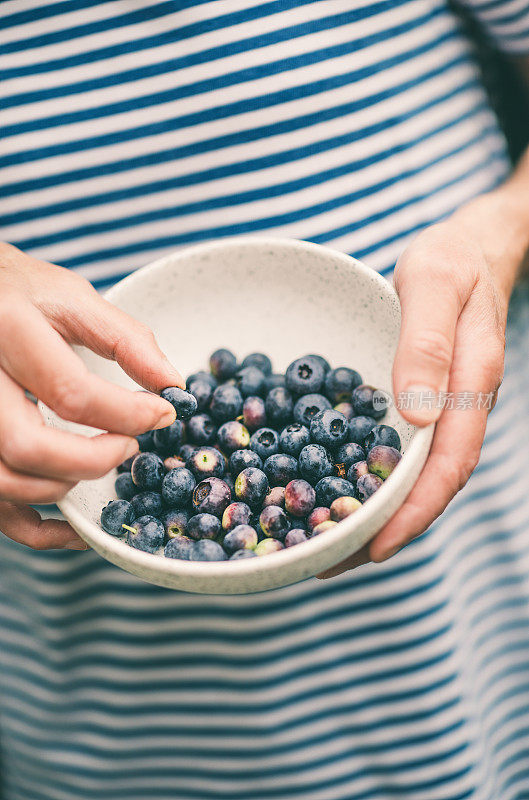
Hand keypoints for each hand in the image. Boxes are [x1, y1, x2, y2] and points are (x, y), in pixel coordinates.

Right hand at [0, 243, 183, 549]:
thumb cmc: (18, 293)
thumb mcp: (71, 297)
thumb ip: (125, 338)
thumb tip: (171, 383)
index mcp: (7, 329)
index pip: (70, 392)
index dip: (128, 414)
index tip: (163, 415)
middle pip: (26, 446)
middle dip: (92, 460)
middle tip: (129, 448)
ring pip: (4, 481)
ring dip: (62, 488)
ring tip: (98, 462)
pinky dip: (36, 528)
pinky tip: (73, 525)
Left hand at [319, 187, 525, 577]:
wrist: (470, 250)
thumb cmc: (452, 259)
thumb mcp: (434, 282)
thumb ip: (428, 342)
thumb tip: (416, 415)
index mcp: (471, 388)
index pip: (448, 466)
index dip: (413, 512)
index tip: (374, 548)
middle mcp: (458, 409)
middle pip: (428, 486)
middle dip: (384, 530)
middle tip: (328, 563)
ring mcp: (442, 409)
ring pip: (413, 476)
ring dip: (375, 513)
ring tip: (325, 543)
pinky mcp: (423, 402)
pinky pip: (400, 450)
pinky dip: (370, 478)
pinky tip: (335, 488)